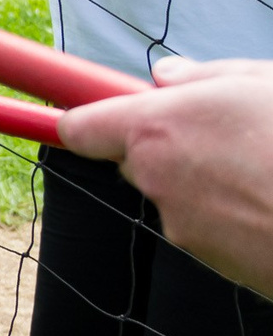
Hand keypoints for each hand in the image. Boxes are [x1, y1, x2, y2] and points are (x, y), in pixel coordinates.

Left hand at [59, 57, 272, 298]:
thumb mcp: (263, 83)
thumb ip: (206, 76)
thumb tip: (162, 75)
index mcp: (156, 127)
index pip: (81, 126)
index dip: (84, 116)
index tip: (88, 110)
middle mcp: (156, 177)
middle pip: (136, 158)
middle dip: (168, 144)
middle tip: (225, 131)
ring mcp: (182, 224)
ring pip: (178, 192)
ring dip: (208, 179)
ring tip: (266, 166)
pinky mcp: (211, 259)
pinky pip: (209, 226)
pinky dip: (233, 212)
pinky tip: (272, 198)